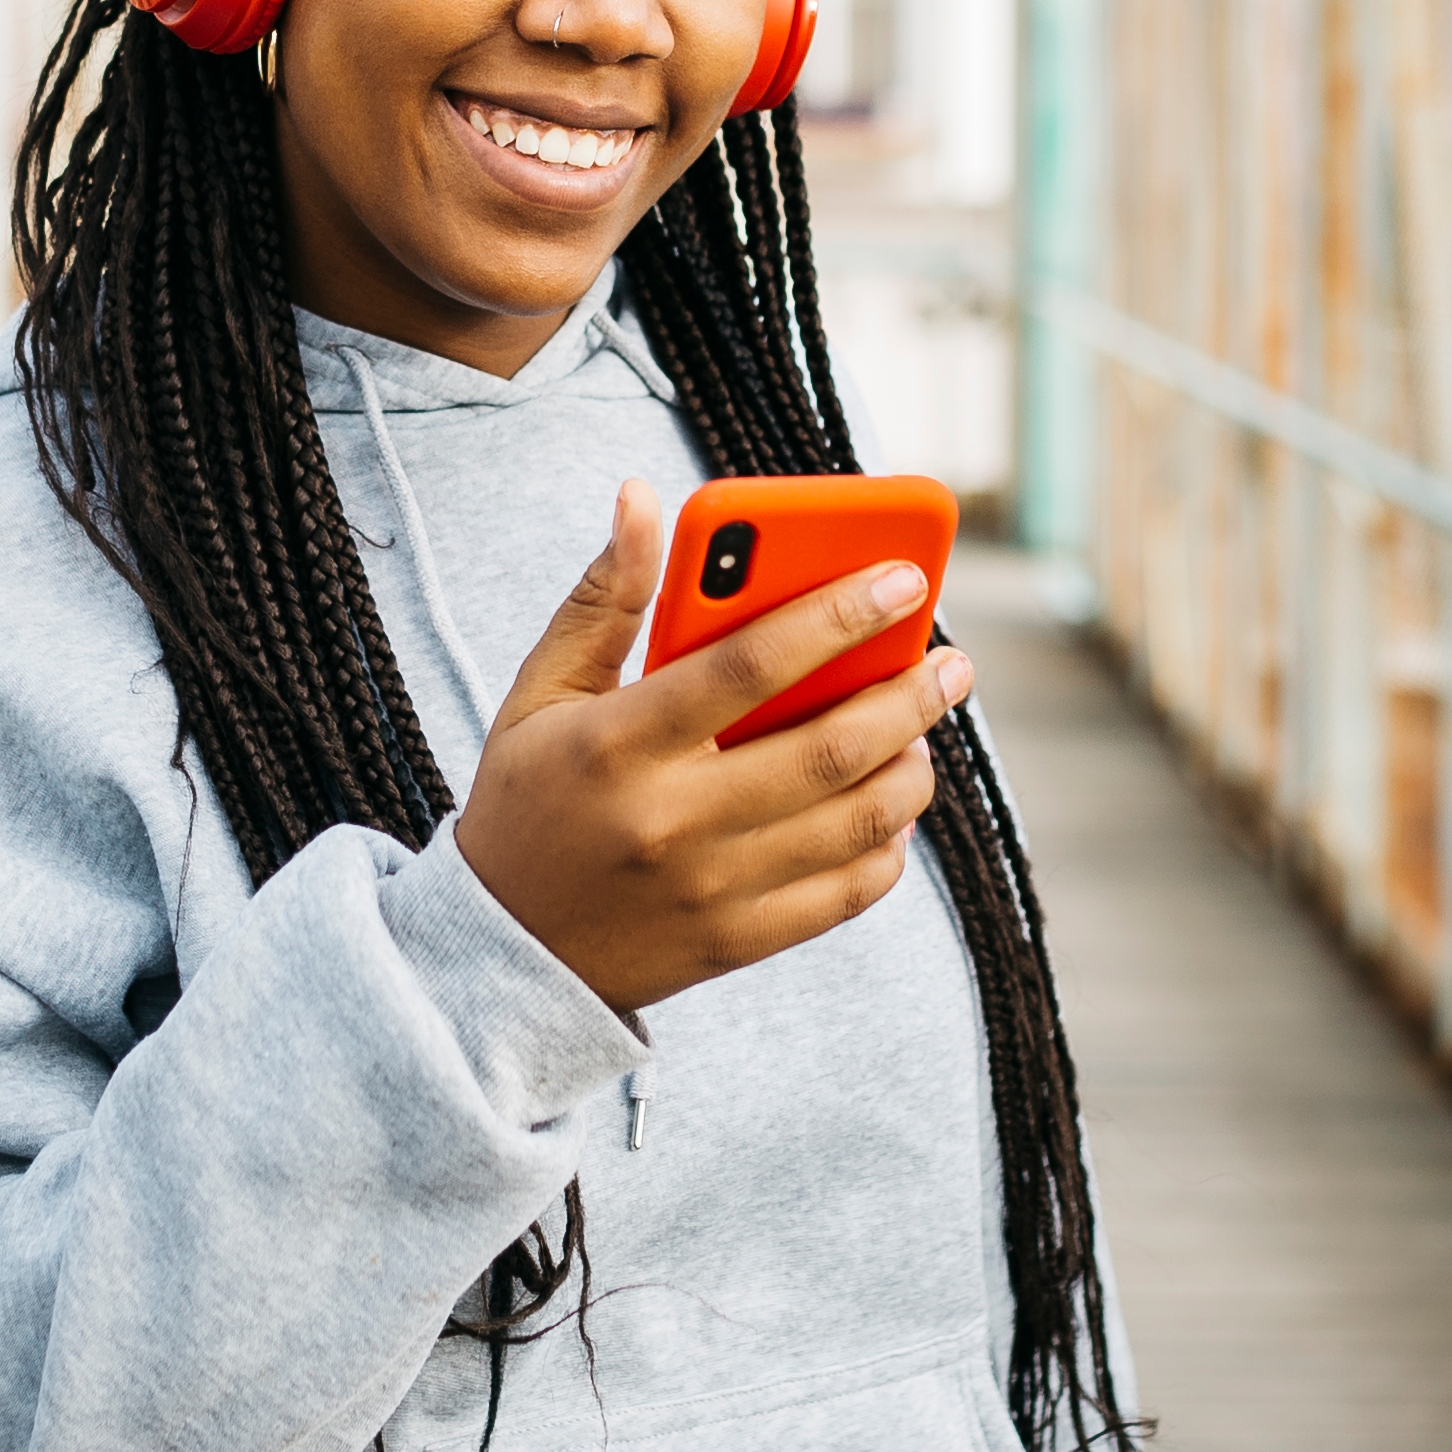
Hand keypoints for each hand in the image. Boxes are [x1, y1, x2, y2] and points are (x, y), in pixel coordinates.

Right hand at [457, 480, 972, 1019]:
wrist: (501, 956)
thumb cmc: (528, 797)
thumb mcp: (541, 692)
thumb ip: (602, 596)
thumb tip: (642, 495)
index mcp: (618, 742)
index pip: (749, 664)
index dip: (838, 613)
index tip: (905, 576)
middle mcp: (670, 819)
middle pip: (828, 746)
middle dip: (909, 694)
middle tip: (951, 662)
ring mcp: (710, 889)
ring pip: (855, 821)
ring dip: (911, 765)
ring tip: (923, 730)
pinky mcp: (737, 941)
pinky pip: (847, 892)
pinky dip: (888, 845)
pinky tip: (890, 805)